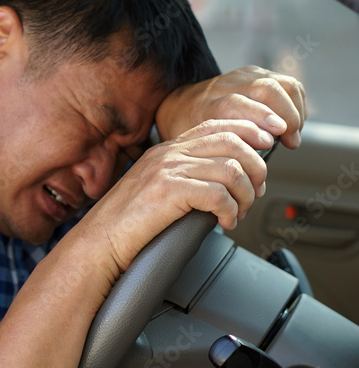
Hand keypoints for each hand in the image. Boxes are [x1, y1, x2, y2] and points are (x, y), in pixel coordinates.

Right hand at [85, 120, 266, 273]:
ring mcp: (168, 170)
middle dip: (257, 167)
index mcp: (166, 150)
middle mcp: (168, 154)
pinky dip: (231, 211)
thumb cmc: (125, 225)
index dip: (250, 131)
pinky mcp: (169, 191)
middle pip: (233, 142)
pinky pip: (219, 194)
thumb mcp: (155, 190)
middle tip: (256, 191)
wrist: (98, 242)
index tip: (268, 145)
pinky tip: (225, 222)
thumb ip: (183, 177)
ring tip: (240, 212)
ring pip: (232, 169)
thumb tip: (221, 182)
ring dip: (246, 194)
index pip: (218, 125)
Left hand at [155, 66, 305, 149]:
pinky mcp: (257, 74)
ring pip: (282, 84)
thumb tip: (255, 181)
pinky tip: (295, 123)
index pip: (234, 104)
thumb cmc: (192, 132)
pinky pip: (287, 84)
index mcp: (207, 105)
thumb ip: (221, 157)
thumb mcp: (198, 148)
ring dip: (296, 110)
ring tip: (294, 134)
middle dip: (287, 115)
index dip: (260, 117)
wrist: (182, 105)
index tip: (277, 136)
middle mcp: (225, 86)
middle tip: (291, 140)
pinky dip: (298, 103)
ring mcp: (242, 77)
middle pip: (265, 89)